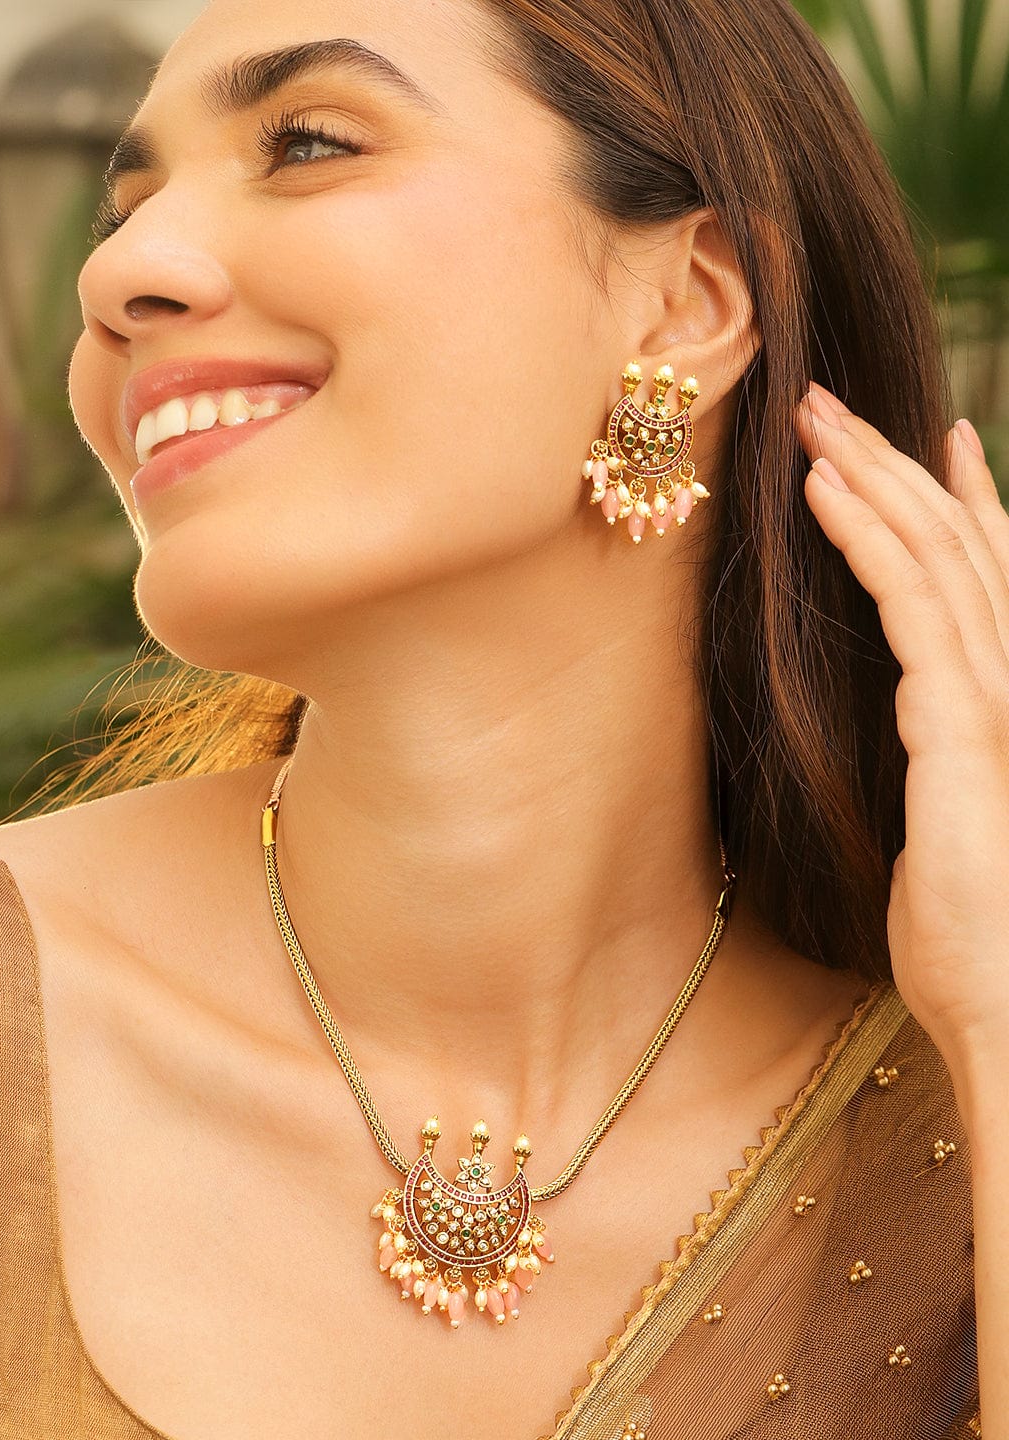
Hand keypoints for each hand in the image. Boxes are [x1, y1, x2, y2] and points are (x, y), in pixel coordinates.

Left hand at [797, 384, 1008, 1069]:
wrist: (1004, 1007)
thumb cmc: (970, 940)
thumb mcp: (944, 829)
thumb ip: (940, 766)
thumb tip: (916, 741)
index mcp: (1008, 703)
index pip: (989, 579)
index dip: (966, 503)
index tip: (933, 443)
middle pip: (957, 544)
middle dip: (894, 465)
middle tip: (832, 404)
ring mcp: (998, 697)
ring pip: (934, 554)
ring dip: (870, 476)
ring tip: (813, 417)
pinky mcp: (962, 722)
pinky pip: (908, 603)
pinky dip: (865, 537)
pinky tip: (822, 491)